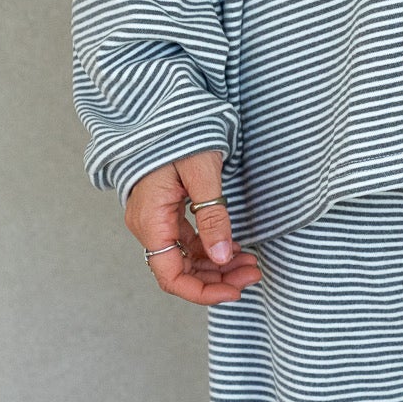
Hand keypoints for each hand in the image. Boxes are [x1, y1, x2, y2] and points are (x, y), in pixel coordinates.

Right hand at [124, 149, 261, 304]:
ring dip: (216, 266)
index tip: (235, 290)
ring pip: (185, 258)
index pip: (171, 276)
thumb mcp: (202, 174)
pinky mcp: (165, 212)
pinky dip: (209, 249)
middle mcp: (147, 225)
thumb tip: (223, 257)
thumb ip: (212, 217)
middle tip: (254, 273)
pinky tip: (234, 250)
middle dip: (217, 279)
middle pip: (180, 270)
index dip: (202, 291)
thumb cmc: (179, 134)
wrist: (162, 110)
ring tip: (250, 264)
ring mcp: (155, 219)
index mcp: (150, 220)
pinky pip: (185, 242)